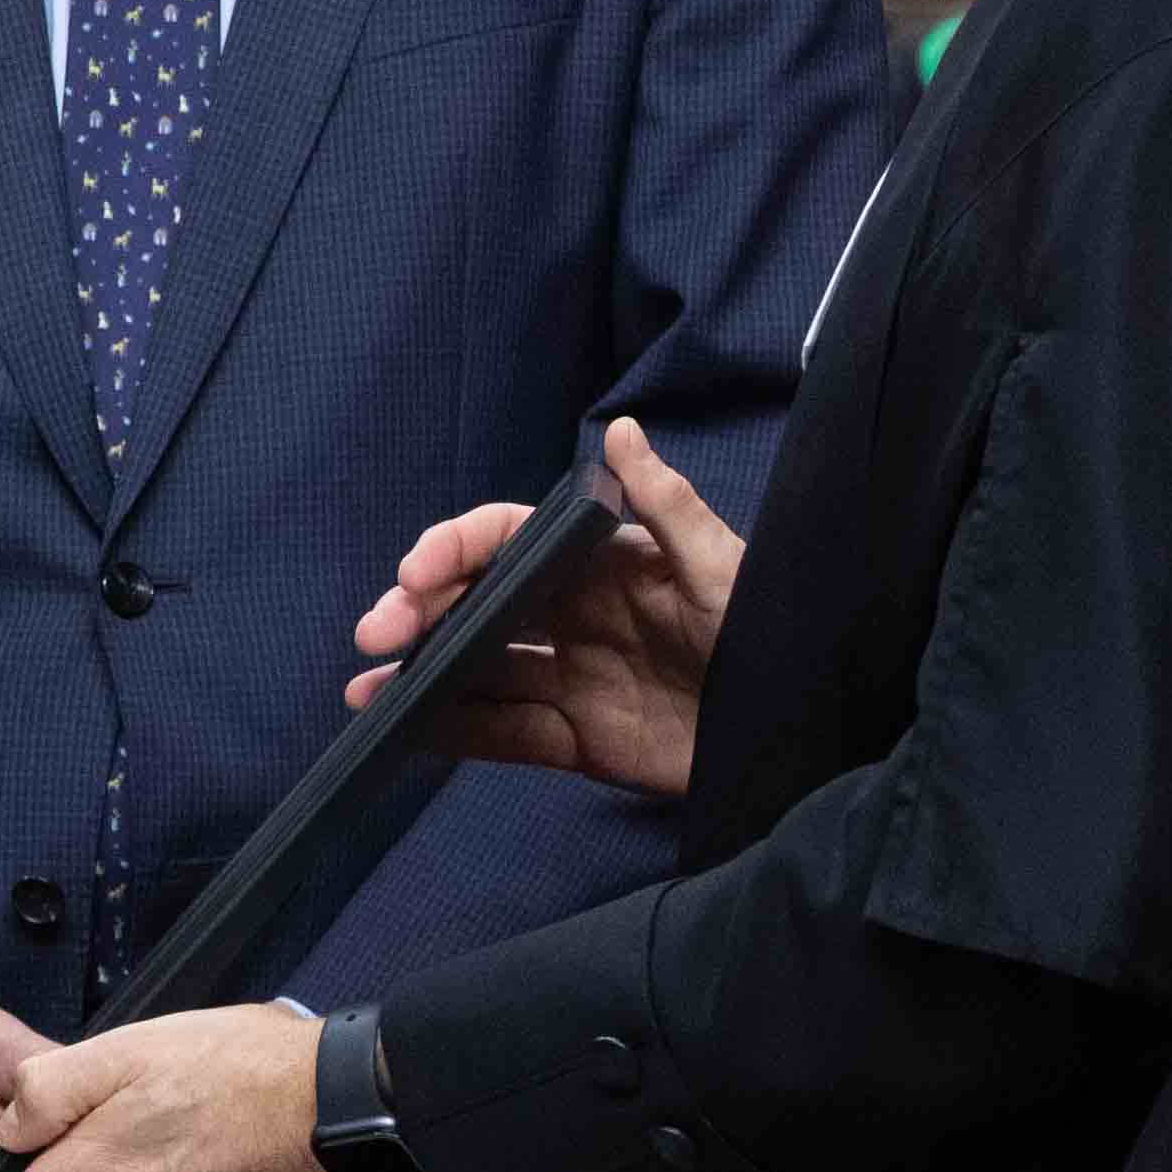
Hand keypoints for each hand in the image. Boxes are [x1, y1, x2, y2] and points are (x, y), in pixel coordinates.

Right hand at [350, 414, 742, 801]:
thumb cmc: (774, 638)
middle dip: (419, 612)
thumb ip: (668, 505)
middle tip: (377, 633)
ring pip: (477, 671)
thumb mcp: (725, 568)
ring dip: (419, 675)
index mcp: (602, 564)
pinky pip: (505, 734)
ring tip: (364, 690)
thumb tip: (618, 430)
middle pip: (478, 605)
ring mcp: (571, 679)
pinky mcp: (578, 741)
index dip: (456, 550)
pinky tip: (407, 730)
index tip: (415, 572)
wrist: (807, 736)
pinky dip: (454, 732)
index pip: (510, 542)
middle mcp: (574, 616)